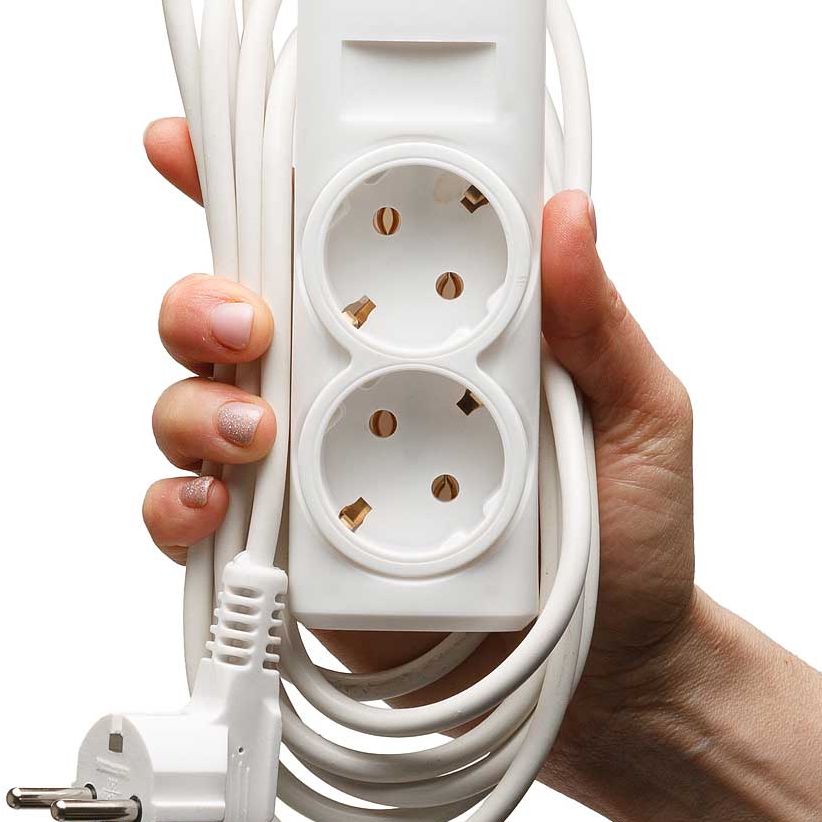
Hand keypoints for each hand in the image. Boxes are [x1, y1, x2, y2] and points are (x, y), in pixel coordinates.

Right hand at [140, 117, 695, 793]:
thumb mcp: (642, 410)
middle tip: (249, 318)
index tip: (185, 144)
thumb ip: (599, 319)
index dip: (243, 177)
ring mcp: (307, 465)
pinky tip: (216, 507)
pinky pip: (192, 517)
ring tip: (263, 431)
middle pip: (227, 307)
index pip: (317, 231)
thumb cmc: (628, 531)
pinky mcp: (285, 554)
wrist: (617, 677)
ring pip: (195, 403)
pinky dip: (179, 506)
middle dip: (203, 295)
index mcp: (418, 326)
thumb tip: (569, 213)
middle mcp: (344, 381)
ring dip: (198, 401)